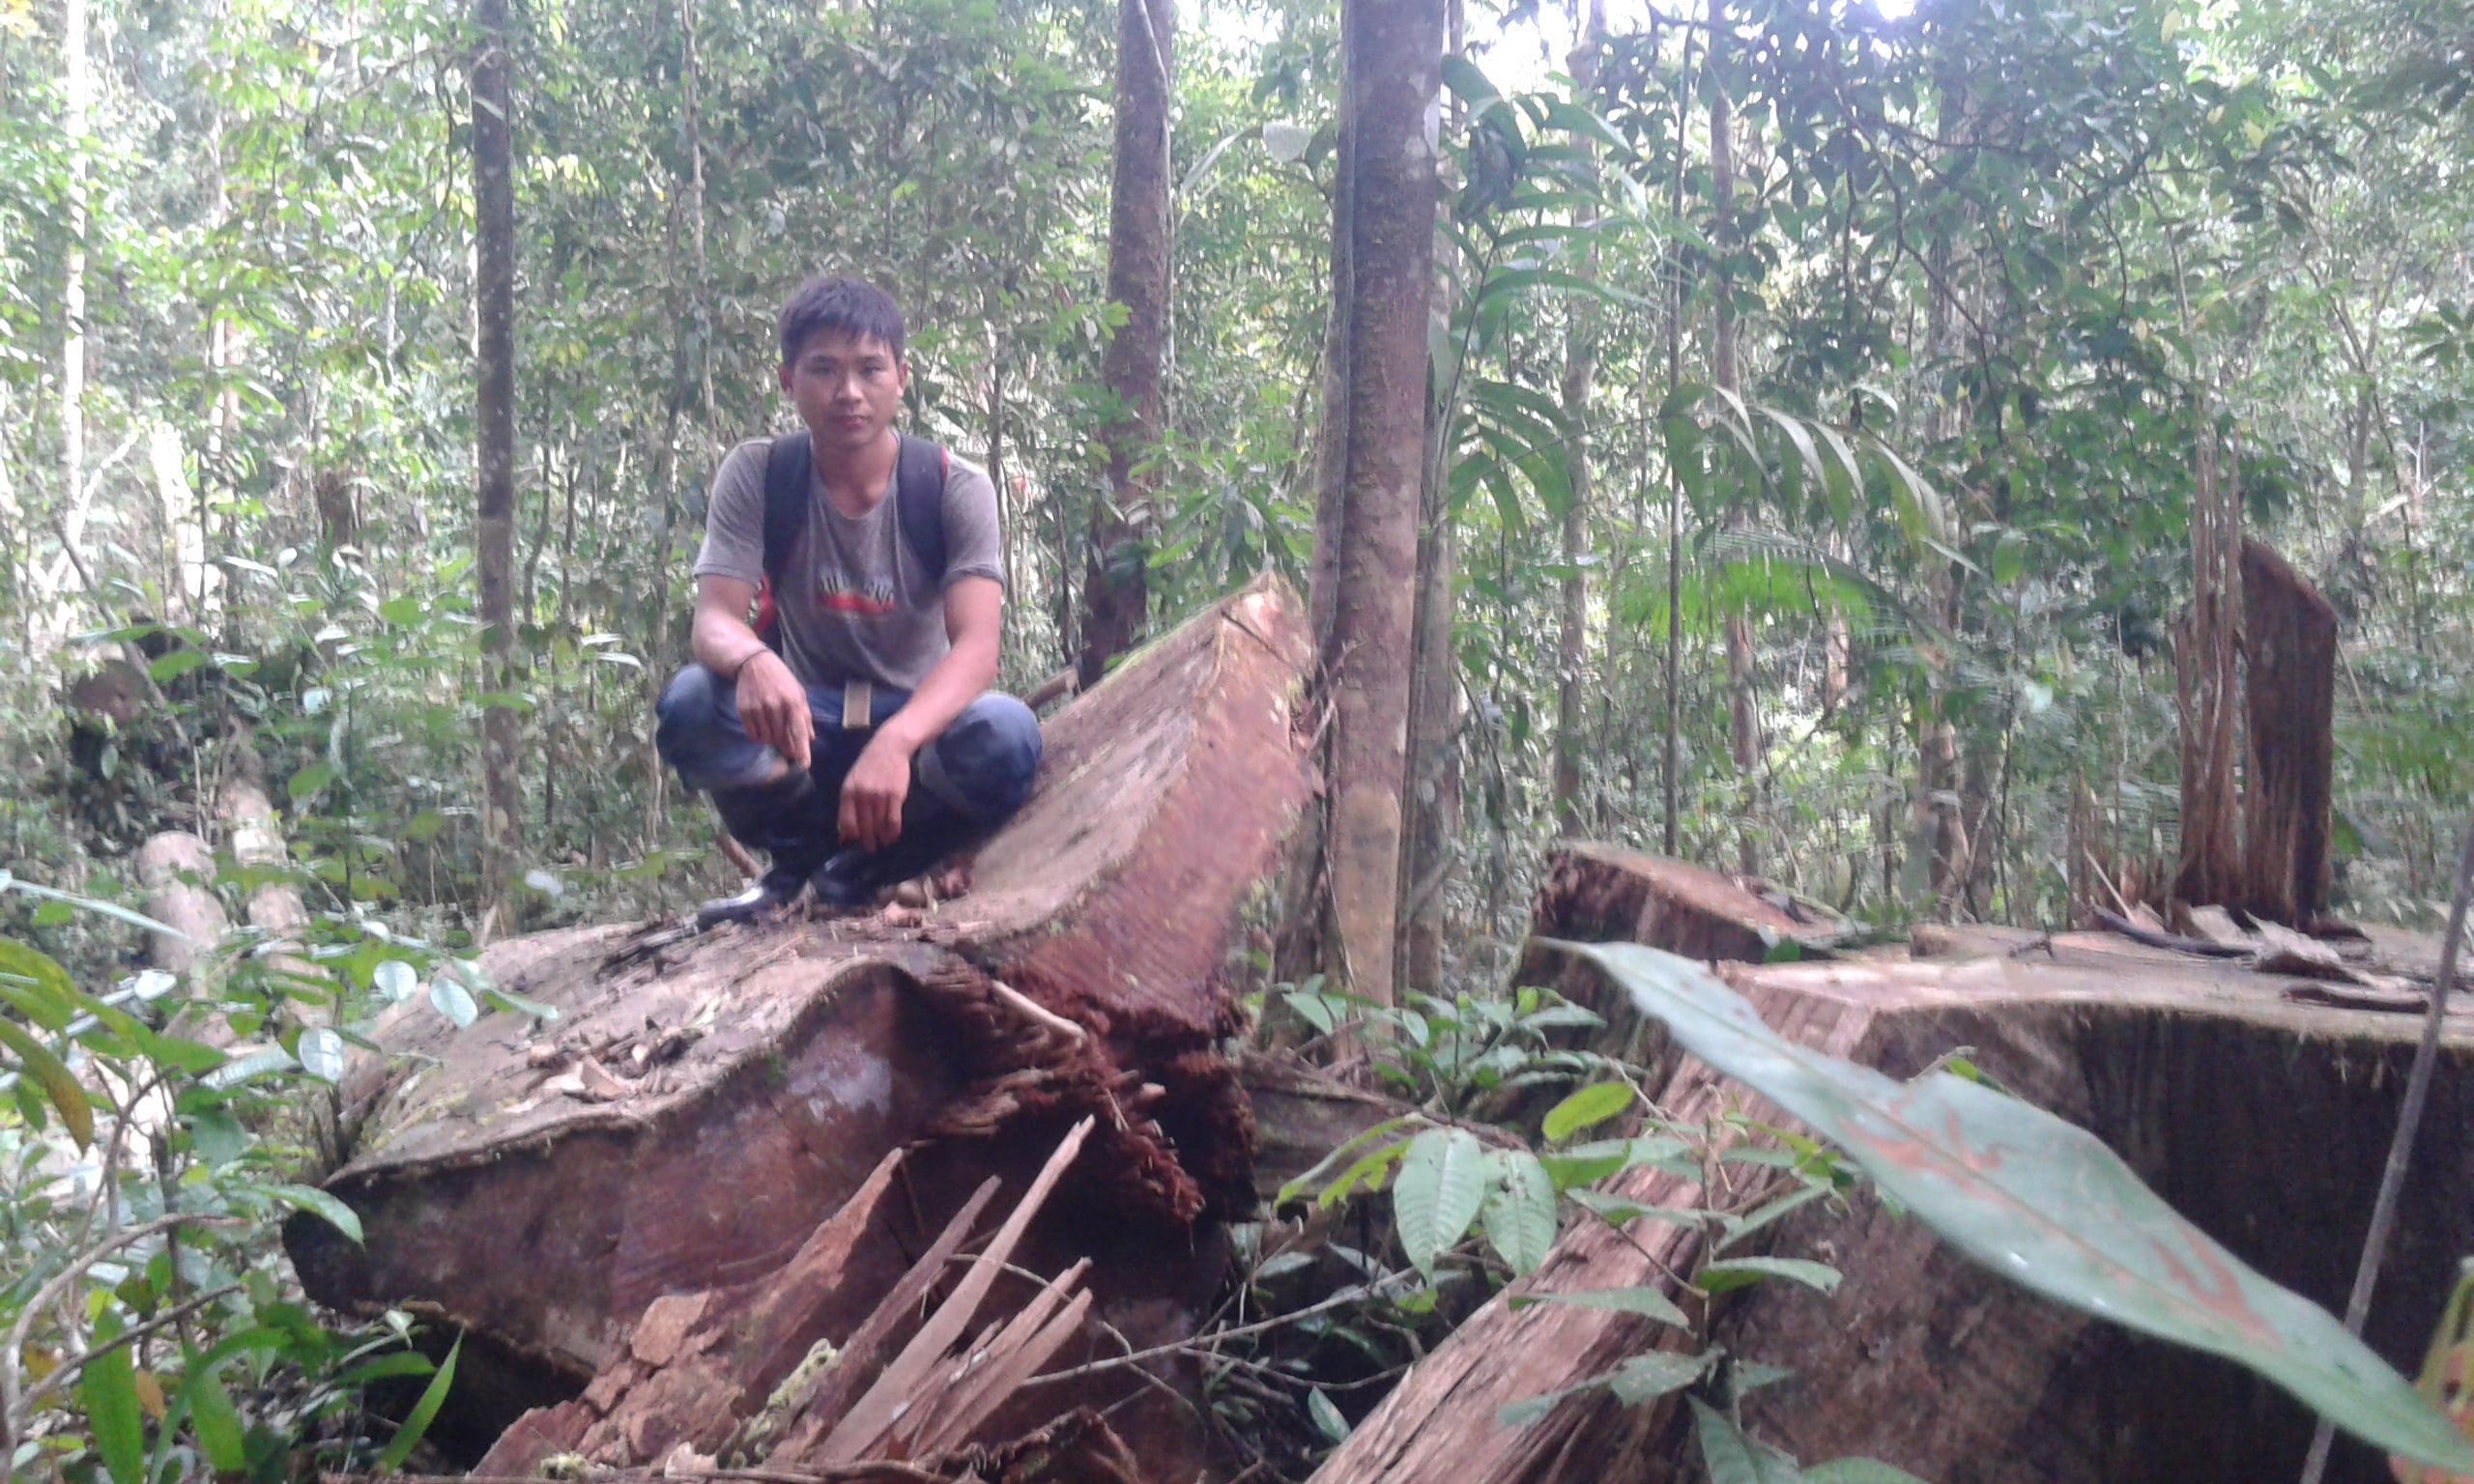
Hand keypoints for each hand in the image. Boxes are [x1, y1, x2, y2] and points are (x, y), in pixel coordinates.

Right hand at [733, 651, 811, 769]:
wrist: (754, 664)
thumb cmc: (781, 680)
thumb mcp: (798, 693)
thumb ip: (805, 716)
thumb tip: (810, 739)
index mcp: (792, 702)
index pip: (799, 731)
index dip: (802, 750)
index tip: (804, 764)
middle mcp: (775, 706)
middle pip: (781, 738)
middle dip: (786, 745)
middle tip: (788, 746)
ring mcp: (758, 709)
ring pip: (766, 739)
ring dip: (771, 739)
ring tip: (773, 727)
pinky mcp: (744, 710)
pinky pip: (752, 734)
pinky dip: (758, 736)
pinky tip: (761, 726)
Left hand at [838, 734, 912, 850]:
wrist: (889, 747)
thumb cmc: (869, 764)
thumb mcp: (853, 780)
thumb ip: (849, 803)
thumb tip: (846, 828)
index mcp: (848, 791)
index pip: (846, 820)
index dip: (851, 834)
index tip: (855, 841)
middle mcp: (862, 795)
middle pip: (864, 825)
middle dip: (867, 840)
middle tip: (870, 848)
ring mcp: (879, 796)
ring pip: (879, 825)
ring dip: (881, 837)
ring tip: (883, 843)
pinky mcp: (895, 796)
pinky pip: (893, 820)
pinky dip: (893, 832)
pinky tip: (893, 837)